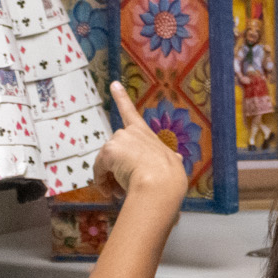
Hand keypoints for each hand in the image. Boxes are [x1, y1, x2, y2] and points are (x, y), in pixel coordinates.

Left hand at [91, 82, 187, 203]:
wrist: (161, 183)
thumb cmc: (170, 177)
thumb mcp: (172, 164)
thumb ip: (171, 159)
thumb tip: (178, 160)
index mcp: (146, 134)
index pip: (131, 113)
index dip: (121, 97)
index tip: (114, 84)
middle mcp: (130, 132)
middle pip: (114, 151)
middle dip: (115, 168)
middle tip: (121, 187)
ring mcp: (118, 140)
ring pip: (106, 163)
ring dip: (109, 178)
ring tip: (119, 193)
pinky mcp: (109, 151)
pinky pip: (99, 170)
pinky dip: (101, 181)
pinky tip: (109, 192)